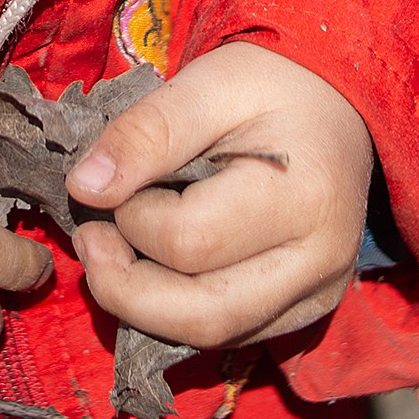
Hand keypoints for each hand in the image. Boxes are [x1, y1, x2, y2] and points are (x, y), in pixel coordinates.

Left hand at [66, 42, 372, 350]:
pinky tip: (154, 269)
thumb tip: (84, 187)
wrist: (334, 101)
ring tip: (114, 252)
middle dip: (124, 288)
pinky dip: (177, 311)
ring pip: (213, 335)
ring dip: (144, 306)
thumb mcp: (206, 84)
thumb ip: (146, 132)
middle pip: (203, 315)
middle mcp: (322, 261)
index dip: (132, 218)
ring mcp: (319, 294)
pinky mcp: (307, 309)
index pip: (190, 242)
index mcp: (304, 197)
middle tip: (90, 239)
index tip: (113, 182)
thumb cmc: (271, 83)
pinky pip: (230, 334)